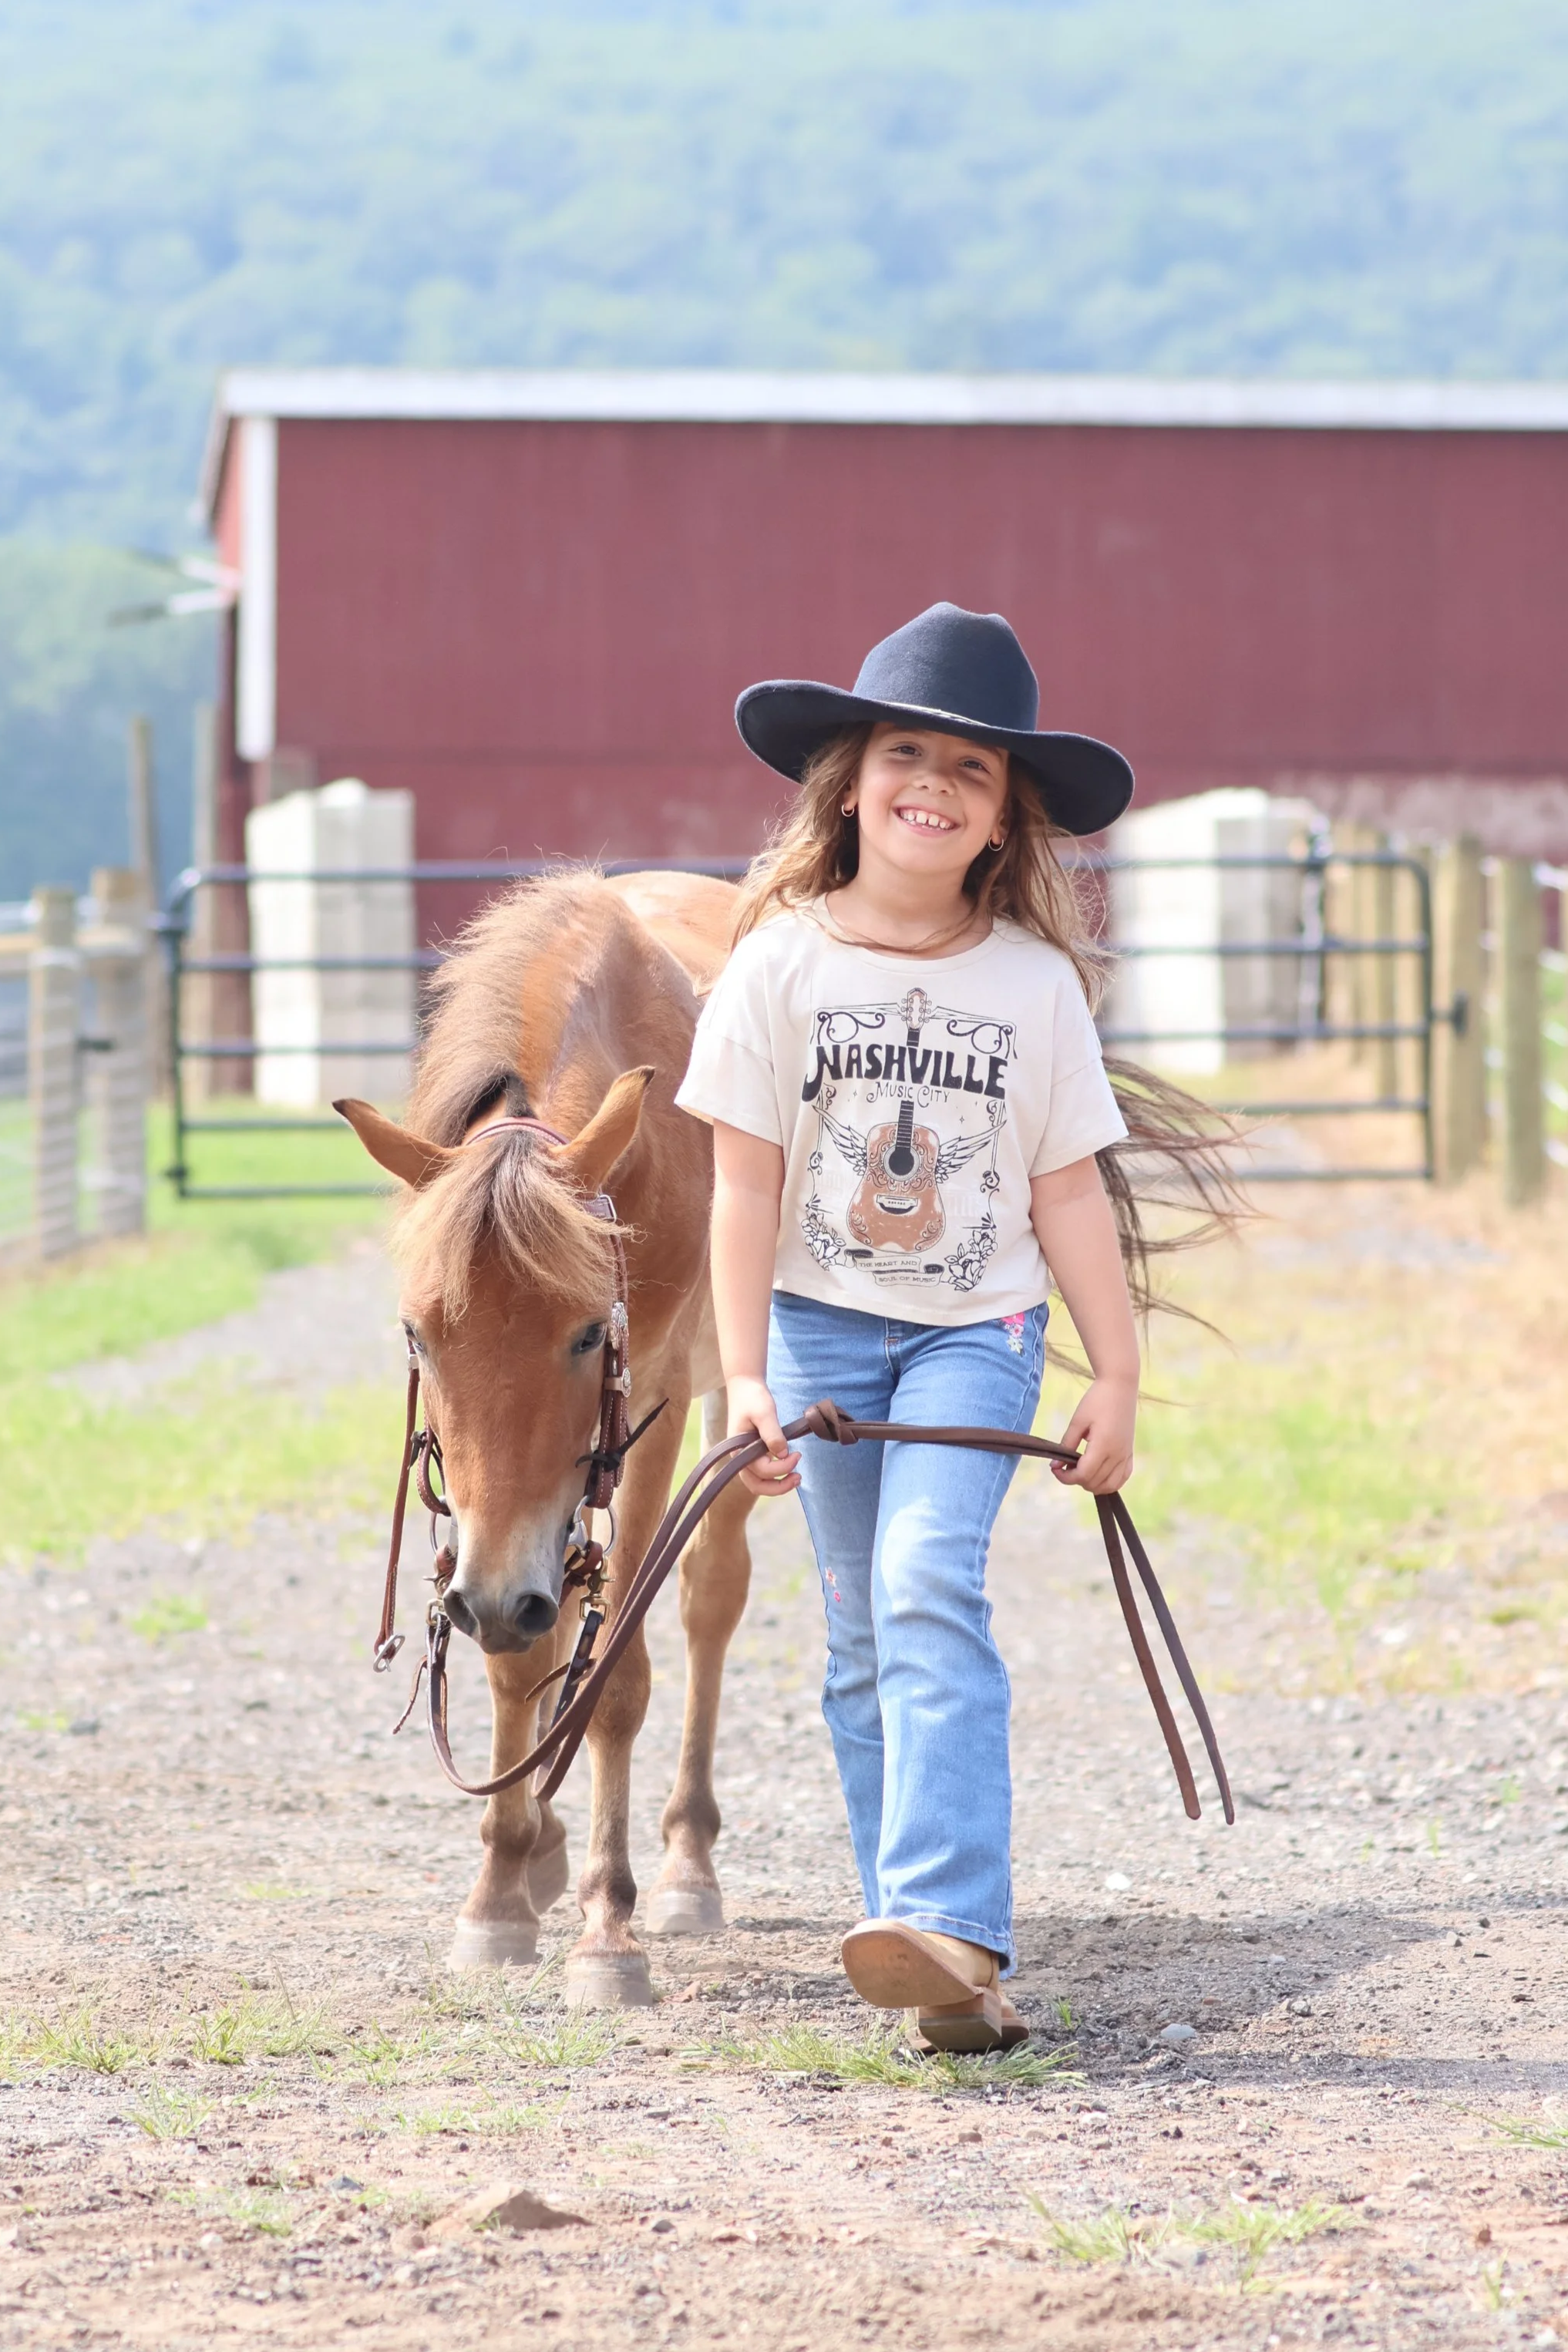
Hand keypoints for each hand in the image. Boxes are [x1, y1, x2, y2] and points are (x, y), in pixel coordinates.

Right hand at [727, 1377, 800, 1497]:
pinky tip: (788, 1468)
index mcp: (739, 1449)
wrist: (745, 1386)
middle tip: (798, 1478)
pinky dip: (774, 1476)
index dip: (782, 1467)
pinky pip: (761, 1473)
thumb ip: (773, 1434)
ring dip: (777, 1485)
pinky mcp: (752, 1453)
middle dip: (778, 1487)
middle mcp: (739, 1457)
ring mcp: (744, 1456)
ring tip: (796, 1478)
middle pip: (757, 1484)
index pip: (762, 1470)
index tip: (797, 1454)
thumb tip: (783, 1454)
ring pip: (758, 1482)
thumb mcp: (764, 1413)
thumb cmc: (753, 1398)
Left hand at [1051, 1375, 1135, 1494]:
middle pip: (1094, 1483)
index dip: (1065, 1477)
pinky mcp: (1130, 1453)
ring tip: (1079, 1470)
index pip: (1083, 1475)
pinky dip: (1109, 1482)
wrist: (1120, 1386)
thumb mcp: (1077, 1421)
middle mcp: (1118, 1454)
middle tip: (1064, 1466)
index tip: (1055, 1469)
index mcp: (1103, 1446)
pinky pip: (1122, 1478)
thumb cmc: (1096, 1400)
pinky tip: (1097, 1474)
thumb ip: (1066, 1444)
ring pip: (1110, 1485)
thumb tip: (1055, 1465)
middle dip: (1075, 1479)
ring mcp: (1126, 1455)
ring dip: (1092, 1484)